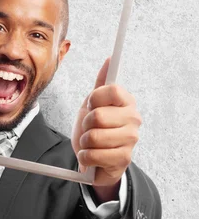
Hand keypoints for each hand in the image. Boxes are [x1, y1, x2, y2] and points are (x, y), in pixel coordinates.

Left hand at [72, 58, 141, 199]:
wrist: (96, 157)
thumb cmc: (96, 128)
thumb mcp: (94, 103)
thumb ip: (101, 82)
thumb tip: (110, 60)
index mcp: (127, 102)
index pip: (111, 89)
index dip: (95, 99)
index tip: (92, 106)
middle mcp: (134, 119)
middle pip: (98, 115)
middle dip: (85, 124)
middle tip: (89, 128)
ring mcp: (131, 140)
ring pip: (93, 136)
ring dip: (84, 142)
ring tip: (90, 143)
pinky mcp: (124, 159)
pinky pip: (93, 155)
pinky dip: (85, 157)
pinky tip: (92, 157)